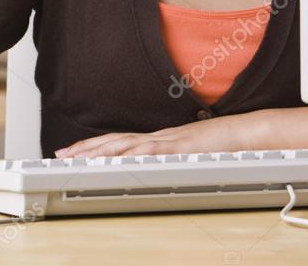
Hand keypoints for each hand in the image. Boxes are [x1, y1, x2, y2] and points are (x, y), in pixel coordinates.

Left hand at [55, 112, 265, 157]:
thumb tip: (153, 172)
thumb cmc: (222, 146)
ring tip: (76, 158)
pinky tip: (115, 161)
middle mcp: (157, 138)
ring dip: (98, 151)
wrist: (246, 134)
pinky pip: (151, 152)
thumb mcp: (188, 157)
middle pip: (113, 141)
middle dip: (85, 148)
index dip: (93, 146)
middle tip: (61, 155)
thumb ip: (170, 161)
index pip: (118, 142)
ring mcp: (167, 141)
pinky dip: (131, 156)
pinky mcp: (180, 147)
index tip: (72, 153)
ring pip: (125, 144)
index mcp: (158, 141)